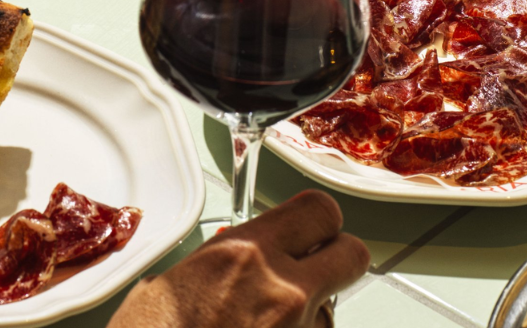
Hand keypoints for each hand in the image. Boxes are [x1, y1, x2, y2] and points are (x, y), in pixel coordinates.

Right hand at [107, 191, 368, 327]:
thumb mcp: (173, 281)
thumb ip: (220, 261)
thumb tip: (238, 260)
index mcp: (245, 254)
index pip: (318, 210)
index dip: (318, 218)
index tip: (307, 225)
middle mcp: (282, 290)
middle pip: (352, 254)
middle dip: (336, 257)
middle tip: (310, 265)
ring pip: (332, 308)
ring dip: (310, 310)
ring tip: (265, 320)